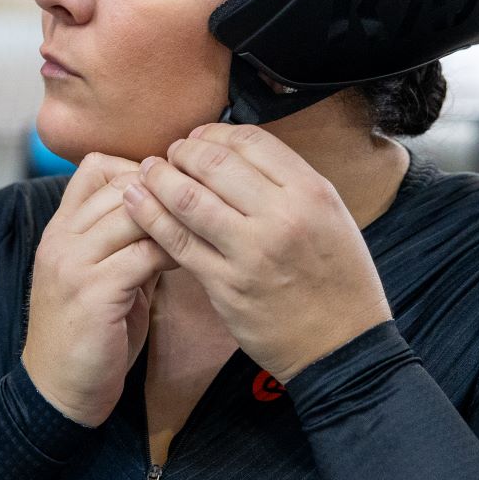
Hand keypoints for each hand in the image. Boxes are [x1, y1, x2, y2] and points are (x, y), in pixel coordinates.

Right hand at [22, 153, 179, 426]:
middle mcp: (61, 238)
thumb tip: (171, 216)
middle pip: (119, 183)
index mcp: (60, 230)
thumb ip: (127, 245)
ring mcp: (73, 263)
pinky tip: (186, 263)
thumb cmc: (88, 335)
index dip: (138, 170)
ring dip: (171, 220)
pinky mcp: (93, 292)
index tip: (171, 190)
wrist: (58, 390)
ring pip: (133, 213)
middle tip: (198, 207)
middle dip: (164, 191)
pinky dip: (171, 253)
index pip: (96, 168)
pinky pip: (143, 254)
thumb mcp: (101, 278)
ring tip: (196, 232)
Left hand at [117, 124, 392, 384]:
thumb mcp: (331, 216)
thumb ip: (287, 184)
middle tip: (169, 155)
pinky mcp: (225, 284)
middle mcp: (282, 216)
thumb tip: (235, 153)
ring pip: (188, 198)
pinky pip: (177, 242)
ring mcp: (251, 251)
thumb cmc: (337, 279)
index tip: (198, 138)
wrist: (342, 346)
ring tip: (147, 172)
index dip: (214, 133)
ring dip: (159, 178)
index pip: (250, 141)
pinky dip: (150, 216)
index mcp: (311, 192)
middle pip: (213, 162)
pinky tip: (136, 202)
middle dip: (182, 152)